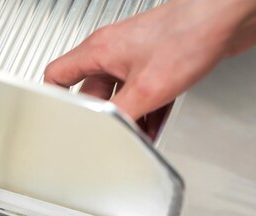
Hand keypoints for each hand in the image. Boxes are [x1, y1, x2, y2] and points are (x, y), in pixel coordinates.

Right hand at [43, 0, 255, 134]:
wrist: (229, 15)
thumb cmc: (189, 32)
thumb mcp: (146, 88)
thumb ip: (119, 116)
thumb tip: (103, 136)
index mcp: (98, 51)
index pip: (56, 76)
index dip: (51, 99)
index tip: (53, 119)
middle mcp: (113, 52)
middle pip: (92, 92)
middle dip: (101, 117)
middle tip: (104, 134)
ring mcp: (135, 57)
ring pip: (120, 95)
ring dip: (127, 118)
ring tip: (133, 135)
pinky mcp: (158, 63)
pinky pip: (143, 94)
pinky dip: (147, 112)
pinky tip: (153, 126)